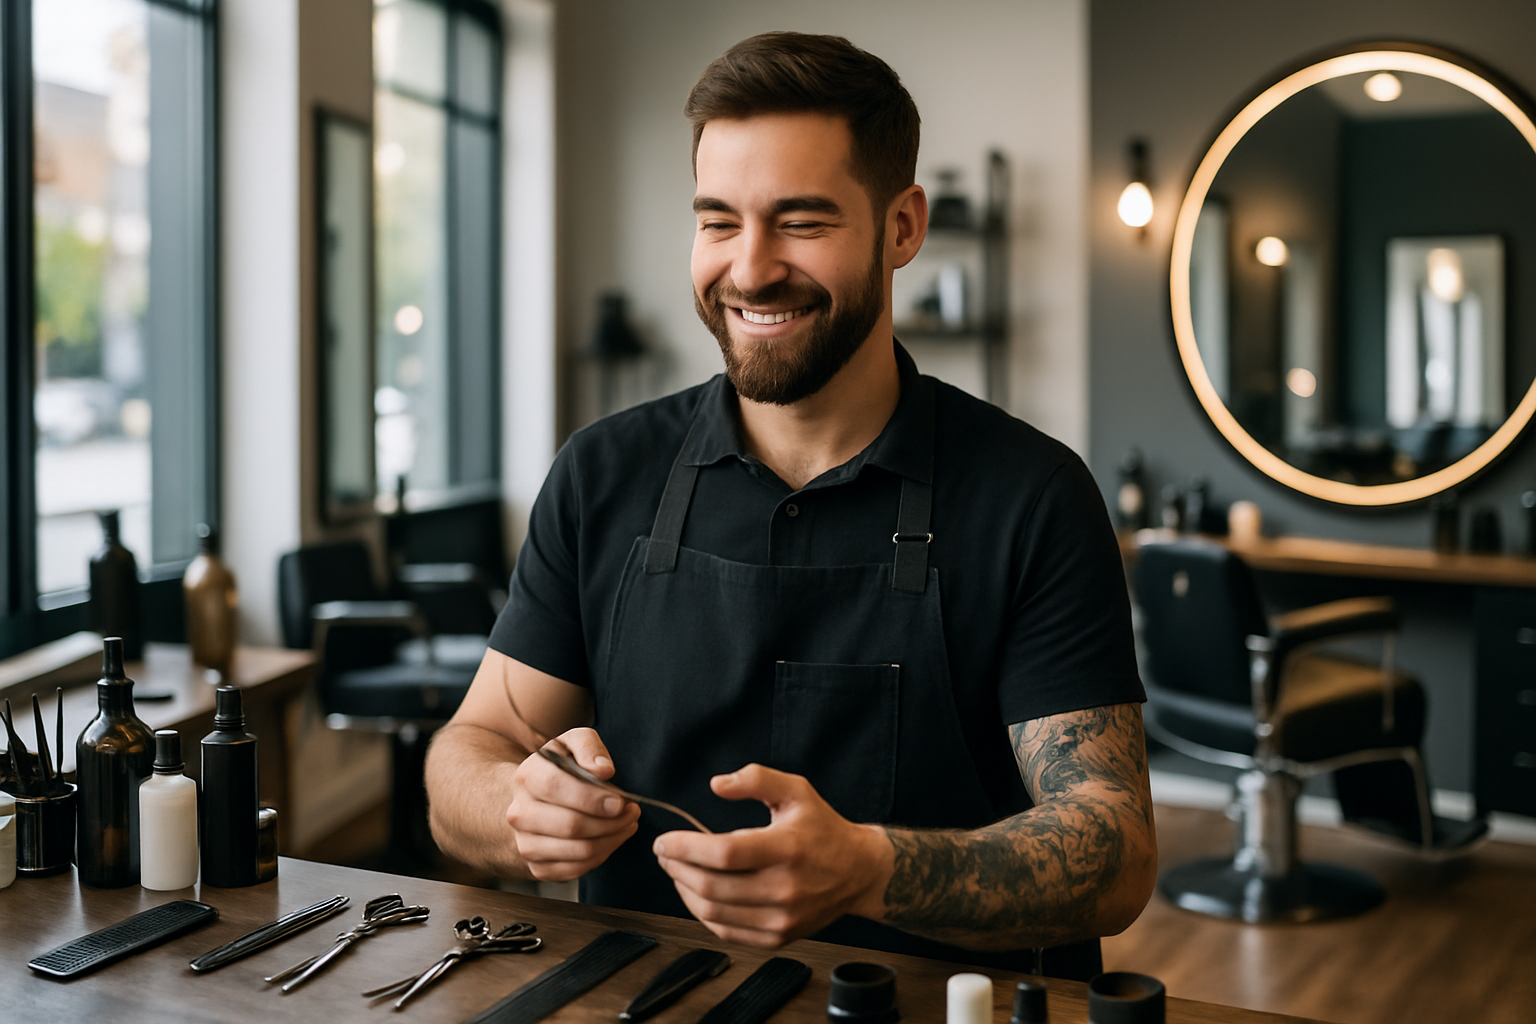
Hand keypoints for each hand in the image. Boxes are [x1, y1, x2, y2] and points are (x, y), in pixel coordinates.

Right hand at [505, 727, 640, 880]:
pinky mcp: (538, 867)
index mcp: (526, 777)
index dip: (592, 798)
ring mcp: (526, 843)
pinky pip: (577, 870)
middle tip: (631, 812)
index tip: (619, 801)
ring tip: (626, 824)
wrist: (538, 799)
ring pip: (578, 851)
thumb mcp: (573, 744)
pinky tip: (611, 838)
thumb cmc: (562, 768)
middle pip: (571, 825)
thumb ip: (588, 747)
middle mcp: (520, 813)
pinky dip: (602, 856)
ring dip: (612, 839)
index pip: (555, 788)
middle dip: (610, 822)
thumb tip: (602, 770)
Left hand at [652, 764, 893, 946]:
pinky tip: (696, 893)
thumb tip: (717, 784)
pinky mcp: (778, 938)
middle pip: (712, 886)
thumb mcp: (796, 790)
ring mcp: (782, 919)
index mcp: (788, 848)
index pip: (724, 853)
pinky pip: (726, 931)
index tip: (664, 840)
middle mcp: (785, 888)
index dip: (686, 847)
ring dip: (684, 891)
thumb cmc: (822, 828)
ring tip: (676, 870)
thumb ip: (757, 779)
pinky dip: (703, 912)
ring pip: (713, 913)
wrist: (858, 872)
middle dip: (677, 868)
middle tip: (665, 853)